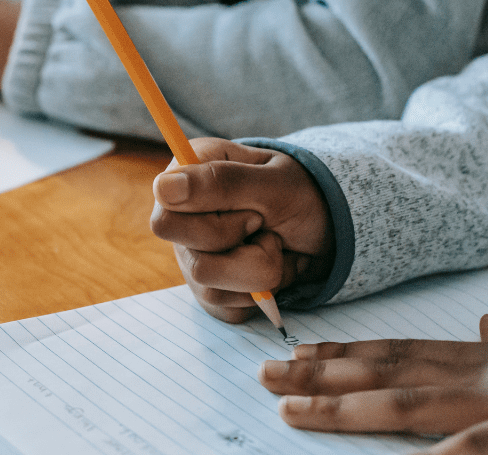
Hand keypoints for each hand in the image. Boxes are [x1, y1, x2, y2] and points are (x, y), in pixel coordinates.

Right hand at [150, 138, 332, 322]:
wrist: (325, 228)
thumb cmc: (299, 194)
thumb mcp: (274, 183)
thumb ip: (220, 182)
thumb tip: (162, 188)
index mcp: (185, 179)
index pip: (165, 222)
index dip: (213, 225)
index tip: (251, 210)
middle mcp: (179, 219)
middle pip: (194, 262)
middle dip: (246, 248)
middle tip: (263, 224)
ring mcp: (191, 256)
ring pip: (212, 288)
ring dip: (260, 270)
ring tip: (270, 244)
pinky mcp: (208, 289)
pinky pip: (225, 308)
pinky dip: (259, 292)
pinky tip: (267, 266)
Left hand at [260, 315, 487, 453]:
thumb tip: (486, 324)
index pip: (404, 352)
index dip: (348, 351)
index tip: (300, 351)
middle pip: (388, 372)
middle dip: (322, 374)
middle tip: (262, 374)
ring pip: (409, 405)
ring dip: (344, 408)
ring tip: (288, 410)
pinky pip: (471, 452)